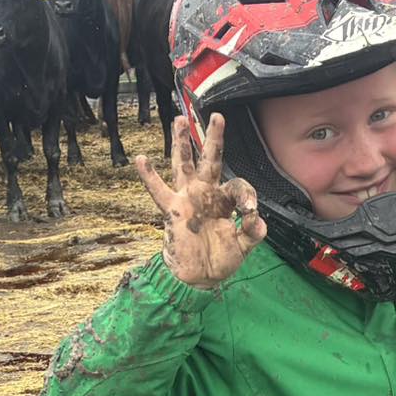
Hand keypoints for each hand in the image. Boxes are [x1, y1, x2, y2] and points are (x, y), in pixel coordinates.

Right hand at [135, 113, 265, 290]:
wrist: (200, 278)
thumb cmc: (220, 260)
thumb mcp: (243, 247)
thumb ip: (252, 232)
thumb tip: (255, 219)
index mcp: (224, 201)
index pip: (238, 186)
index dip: (247, 197)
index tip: (249, 213)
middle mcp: (205, 194)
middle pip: (210, 160)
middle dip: (214, 139)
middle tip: (217, 117)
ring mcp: (187, 199)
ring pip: (184, 165)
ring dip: (182, 143)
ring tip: (180, 120)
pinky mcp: (173, 210)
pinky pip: (159, 191)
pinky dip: (149, 177)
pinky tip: (141, 160)